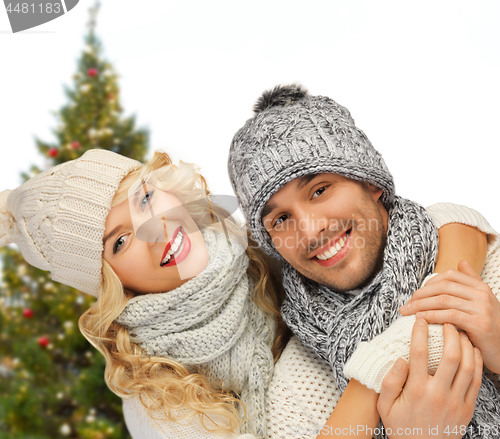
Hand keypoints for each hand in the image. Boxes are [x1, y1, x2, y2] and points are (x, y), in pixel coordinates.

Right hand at [378, 319, 481, 438]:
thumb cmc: (401, 427)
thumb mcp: (385, 406)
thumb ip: (390, 382)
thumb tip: (400, 359)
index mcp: (416, 390)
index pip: (419, 354)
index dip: (420, 333)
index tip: (419, 319)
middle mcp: (438, 394)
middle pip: (450, 356)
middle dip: (449, 334)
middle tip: (444, 321)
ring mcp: (455, 402)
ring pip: (467, 366)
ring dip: (465, 345)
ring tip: (459, 331)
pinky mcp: (467, 408)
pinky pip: (476, 381)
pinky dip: (476, 362)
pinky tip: (471, 350)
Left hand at [399, 260, 499, 372]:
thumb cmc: (490, 327)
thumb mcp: (482, 302)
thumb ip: (471, 282)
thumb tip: (461, 262)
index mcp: (481, 287)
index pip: (449, 276)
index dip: (429, 283)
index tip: (416, 294)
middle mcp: (482, 294)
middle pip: (443, 287)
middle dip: (420, 295)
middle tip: (406, 304)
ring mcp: (482, 308)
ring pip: (443, 300)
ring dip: (421, 306)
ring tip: (407, 312)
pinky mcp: (480, 324)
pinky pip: (449, 315)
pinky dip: (431, 316)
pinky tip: (420, 319)